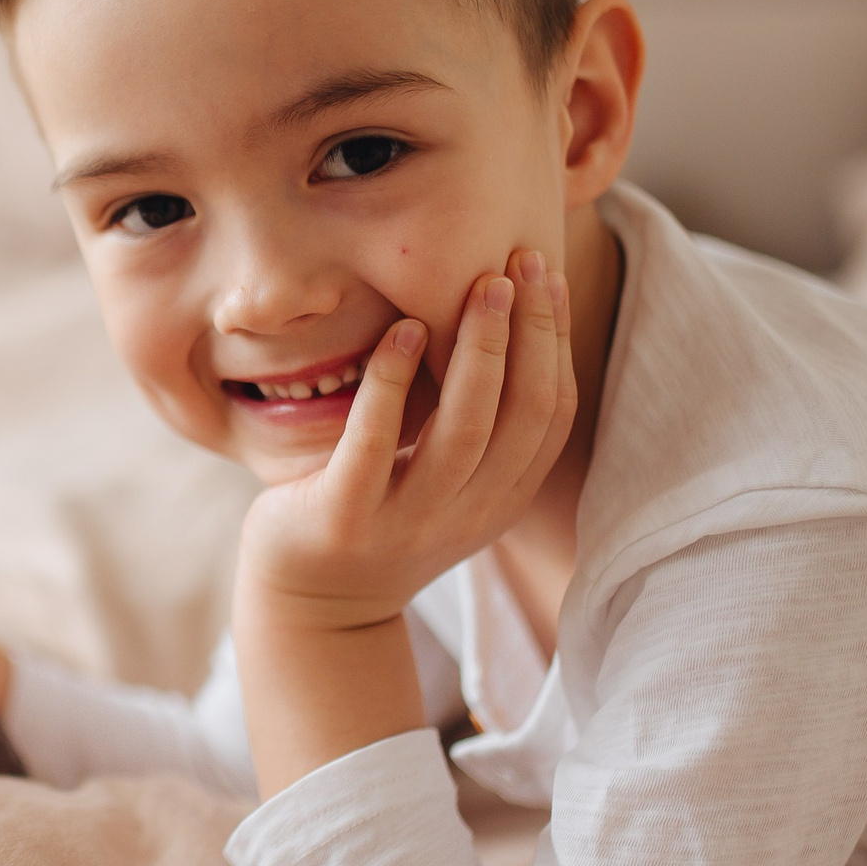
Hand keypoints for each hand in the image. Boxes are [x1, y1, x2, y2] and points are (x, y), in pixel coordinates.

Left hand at [233, 251, 575, 789]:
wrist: (310, 605)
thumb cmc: (378, 516)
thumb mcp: (444, 480)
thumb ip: (478, 425)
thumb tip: (505, 318)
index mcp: (499, 501)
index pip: (552, 415)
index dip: (556, 342)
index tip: (547, 275)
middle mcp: (465, 515)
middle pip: (521, 415)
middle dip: (529, 333)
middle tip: (521, 261)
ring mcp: (406, 522)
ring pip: (464, 430)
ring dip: (478, 350)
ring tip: (480, 285)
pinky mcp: (345, 518)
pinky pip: (376, 443)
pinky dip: (393, 383)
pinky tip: (403, 331)